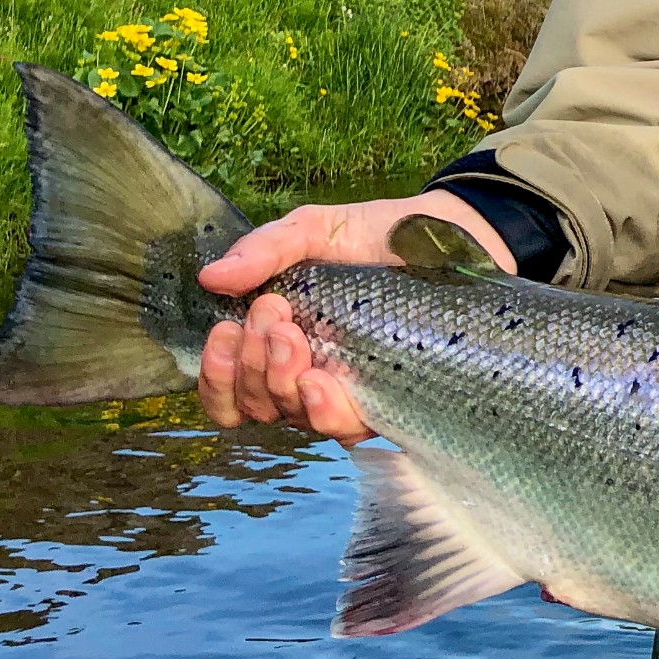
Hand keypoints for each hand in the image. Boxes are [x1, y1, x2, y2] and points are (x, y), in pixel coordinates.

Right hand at [195, 189, 516, 441]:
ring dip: (281, 383)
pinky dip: (326, 411)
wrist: (447, 235)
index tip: (225, 332)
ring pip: (295, 418)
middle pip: (257, 404)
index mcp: (276, 341)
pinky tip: (323, 384)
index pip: (230, 386)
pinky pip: (348, 428)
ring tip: (293, 340)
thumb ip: (264, 250)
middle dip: (254, 362)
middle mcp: (305, 374)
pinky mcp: (388, 399)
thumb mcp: (313, 229)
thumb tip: (211, 278)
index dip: (217, 374)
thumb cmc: (374, 234)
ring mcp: (346, 390)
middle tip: (273, 313)